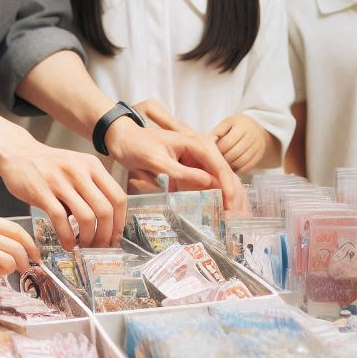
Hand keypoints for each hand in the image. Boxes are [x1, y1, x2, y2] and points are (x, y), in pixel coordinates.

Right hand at [0, 141, 124, 247]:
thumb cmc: (48, 165)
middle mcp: (79, 171)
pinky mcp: (41, 191)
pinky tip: (67, 244)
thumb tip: (106, 220)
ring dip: (88, 239)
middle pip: (105, 210)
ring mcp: (60, 181)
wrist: (17, 153)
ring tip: (83, 246)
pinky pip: (60, 219)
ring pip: (86, 217)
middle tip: (101, 247)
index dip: (120, 222)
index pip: (118, 197)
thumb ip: (92, 187)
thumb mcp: (76, 166)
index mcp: (92, 166)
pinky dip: (67, 237)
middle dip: (106, 235)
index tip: (115, 237)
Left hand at [117, 100, 244, 210]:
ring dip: (223, 197)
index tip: (231, 201)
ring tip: (230, 217)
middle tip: (234, 215)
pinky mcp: (187, 171)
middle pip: (222, 173)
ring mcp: (194, 162)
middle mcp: (199, 151)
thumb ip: (182, 172)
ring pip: (215, 181)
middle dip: (231, 193)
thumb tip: (209, 183)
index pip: (218, 164)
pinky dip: (209, 198)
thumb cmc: (136, 145)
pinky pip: (202, 186)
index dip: (227, 184)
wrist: (121, 140)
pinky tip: (215, 212)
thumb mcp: (157, 160)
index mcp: (195, 143)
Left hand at [210, 115, 269, 172]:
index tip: (210, 152)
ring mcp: (257, 148)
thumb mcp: (226, 124)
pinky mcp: (258, 157)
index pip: (227, 142)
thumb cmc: (237, 127)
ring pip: (240, 162)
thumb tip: (204, 145)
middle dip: (221, 159)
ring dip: (228, 166)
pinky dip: (235, 169)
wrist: (257, 131)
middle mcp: (251, 136)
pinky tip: (228, 168)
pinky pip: (245, 167)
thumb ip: (216, 133)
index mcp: (241, 125)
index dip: (217, 150)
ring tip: (220, 164)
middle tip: (213, 161)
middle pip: (233, 153)